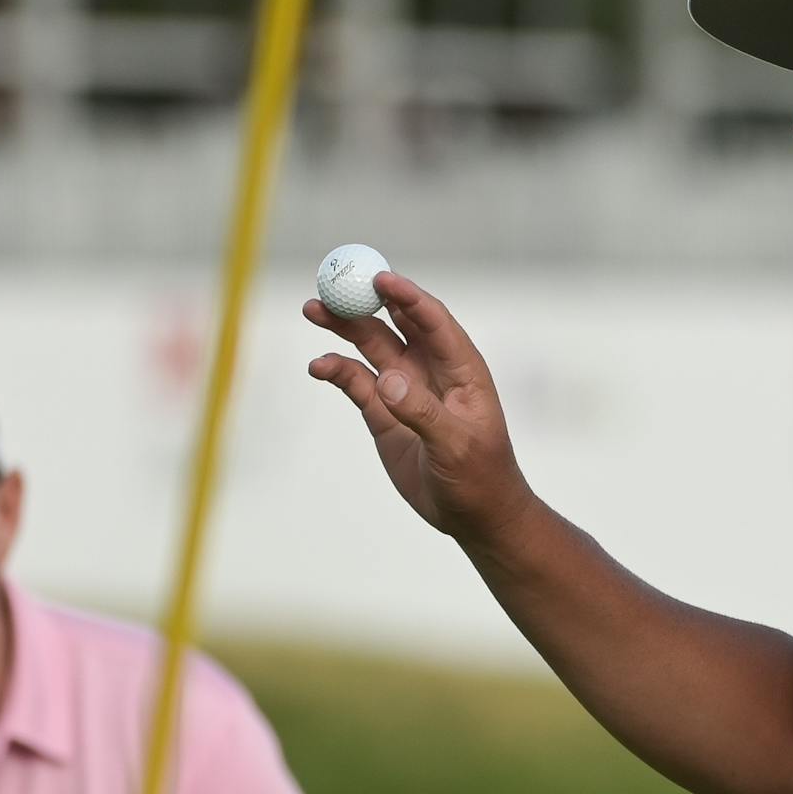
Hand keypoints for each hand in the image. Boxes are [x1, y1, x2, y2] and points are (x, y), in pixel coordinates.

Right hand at [305, 272, 534, 542]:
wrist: (473, 515)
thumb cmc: (480, 476)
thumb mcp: (456, 446)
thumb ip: (423, 412)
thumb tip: (387, 381)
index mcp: (461, 368)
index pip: (432, 320)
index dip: (406, 296)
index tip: (379, 278)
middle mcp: (430, 370)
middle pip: (394, 323)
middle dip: (364, 301)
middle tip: (332, 286)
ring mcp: (404, 389)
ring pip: (370, 346)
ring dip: (343, 327)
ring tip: (312, 311)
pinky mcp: (383, 413)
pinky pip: (355, 382)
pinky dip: (335, 370)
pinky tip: (318, 366)